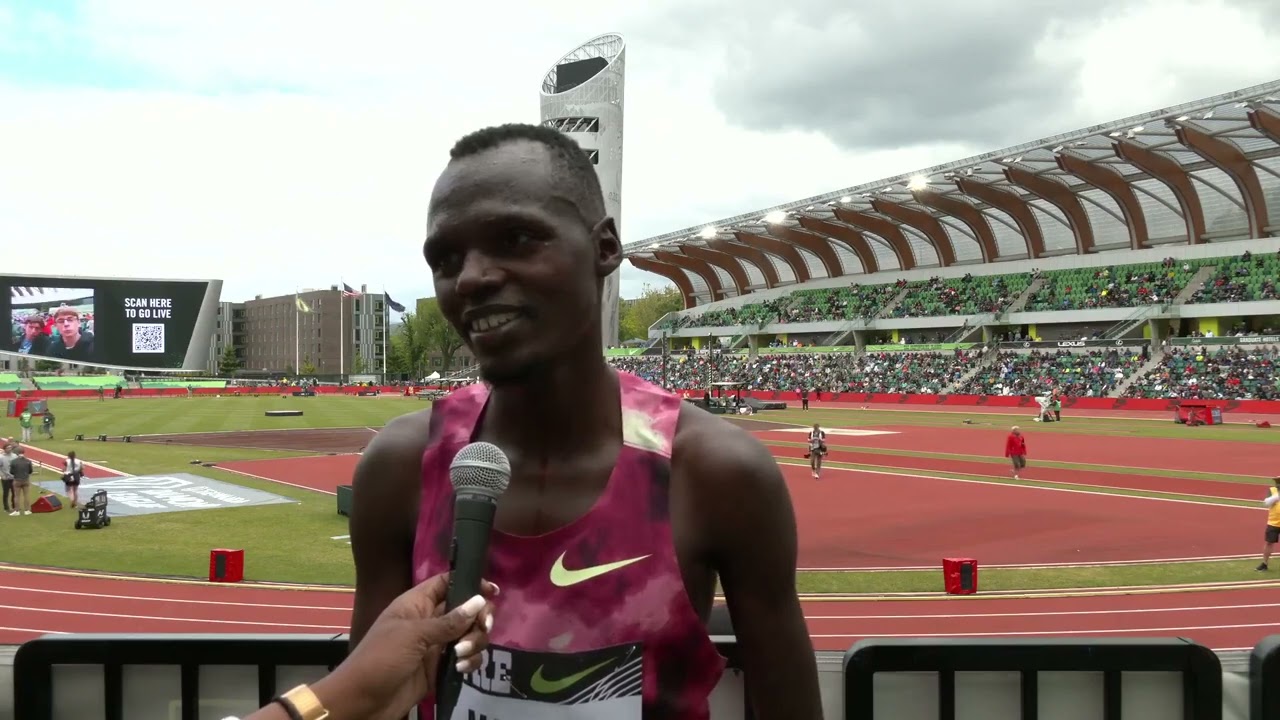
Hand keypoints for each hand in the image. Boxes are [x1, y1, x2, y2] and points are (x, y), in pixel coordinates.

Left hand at [319, 573, 497, 719]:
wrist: (362, 702)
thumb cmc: (381, 659)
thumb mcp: (413, 635)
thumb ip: (449, 621)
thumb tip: (480, 601)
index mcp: (417, 604)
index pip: (447, 582)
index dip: (470, 582)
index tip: (493, 591)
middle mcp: (429, 621)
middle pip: (466, 609)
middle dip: (479, 618)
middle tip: (483, 627)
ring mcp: (436, 645)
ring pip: (470, 635)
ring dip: (474, 642)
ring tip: (461, 655)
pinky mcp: (441, 668)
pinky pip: (466, 658)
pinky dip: (470, 662)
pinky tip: (462, 670)